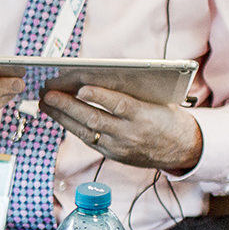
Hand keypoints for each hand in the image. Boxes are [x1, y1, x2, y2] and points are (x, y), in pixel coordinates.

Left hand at [40, 85, 202, 171]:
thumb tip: (100, 74)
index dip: (99, 96)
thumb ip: (133, 91)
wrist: (182, 149)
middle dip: (68, 106)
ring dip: (62, 117)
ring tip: (46, 103)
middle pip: (94, 119)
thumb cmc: (168, 117)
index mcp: (145, 116)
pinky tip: (59, 116)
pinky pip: (88, 140)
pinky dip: (71, 126)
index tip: (81, 87)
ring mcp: (119, 147)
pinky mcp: (112, 155)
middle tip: (49, 94)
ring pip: (86, 131)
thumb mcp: (158, 100)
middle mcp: (130, 134)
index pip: (119, 105)